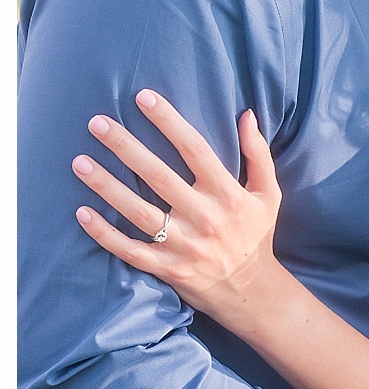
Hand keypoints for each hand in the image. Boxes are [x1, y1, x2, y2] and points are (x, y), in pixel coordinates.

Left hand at [73, 90, 280, 316]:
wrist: (250, 290)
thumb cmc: (256, 234)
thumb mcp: (268, 193)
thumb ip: (258, 154)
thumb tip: (246, 116)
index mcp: (229, 195)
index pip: (196, 150)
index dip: (169, 122)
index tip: (144, 98)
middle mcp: (205, 217)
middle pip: (159, 176)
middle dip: (126, 147)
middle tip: (97, 123)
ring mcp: (183, 245)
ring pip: (138, 212)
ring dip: (107, 186)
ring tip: (79, 161)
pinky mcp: (166, 268)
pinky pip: (130, 249)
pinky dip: (104, 233)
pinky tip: (81, 213)